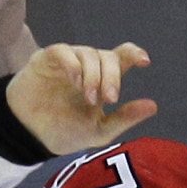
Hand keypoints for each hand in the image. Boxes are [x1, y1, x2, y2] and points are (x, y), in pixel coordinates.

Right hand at [4, 41, 157, 155]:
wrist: (33, 135)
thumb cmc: (67, 131)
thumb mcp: (100, 130)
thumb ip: (125, 118)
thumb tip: (153, 106)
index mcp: (102, 80)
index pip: (120, 58)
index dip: (132, 54)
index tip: (145, 61)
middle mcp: (87, 67)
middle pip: (107, 56)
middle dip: (112, 76)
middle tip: (110, 99)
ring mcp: (67, 62)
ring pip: (88, 54)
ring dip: (94, 76)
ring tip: (90, 99)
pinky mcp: (46, 60)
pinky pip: (63, 52)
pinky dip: (73, 65)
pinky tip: (77, 82)